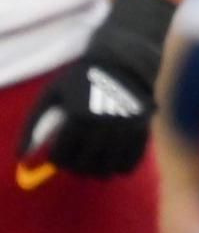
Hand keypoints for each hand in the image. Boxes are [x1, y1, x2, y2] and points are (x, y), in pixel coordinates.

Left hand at [15, 0, 173, 181]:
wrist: (124, 61)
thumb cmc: (82, 79)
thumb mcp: (52, 94)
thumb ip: (32, 125)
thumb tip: (20, 156)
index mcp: (79, 116)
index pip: (63, 157)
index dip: (57, 160)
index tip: (59, 154)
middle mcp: (103, 125)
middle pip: (85, 166)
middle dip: (75, 167)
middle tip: (75, 160)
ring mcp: (125, 129)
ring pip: (107, 168)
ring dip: (97, 171)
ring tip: (92, 162)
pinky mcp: (143, 130)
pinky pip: (130, 163)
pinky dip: (120, 168)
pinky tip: (112, 161)